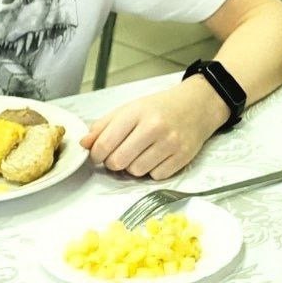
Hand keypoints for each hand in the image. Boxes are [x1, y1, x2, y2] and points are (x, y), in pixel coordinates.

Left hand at [80, 79, 223, 178]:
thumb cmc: (160, 107)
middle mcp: (154, 127)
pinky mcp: (182, 157)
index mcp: (136, 112)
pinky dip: (152, 171)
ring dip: (133, 167)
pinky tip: (156, 157)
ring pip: (136, 172)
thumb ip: (103, 125)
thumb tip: (84, 144)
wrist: (197, 105)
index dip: (96, 155)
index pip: (104, 144)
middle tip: (120, 154)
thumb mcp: (130, 109)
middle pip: (118, 162)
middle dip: (114, 162)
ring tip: (140, 153)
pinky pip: (155, 177)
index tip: (99, 154)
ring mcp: (170, 143)